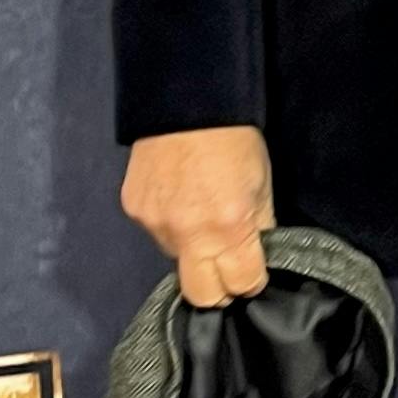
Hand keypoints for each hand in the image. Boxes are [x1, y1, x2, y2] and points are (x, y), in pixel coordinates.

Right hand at [120, 124, 275, 304]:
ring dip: (193, 251)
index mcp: (229, 227)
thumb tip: (256, 255)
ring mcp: (156, 225)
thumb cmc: (234, 140)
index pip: (242, 285)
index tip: (253, 271)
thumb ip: (258, 227)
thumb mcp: (262, 184)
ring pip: (177, 262)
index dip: (251, 281)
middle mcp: (190, 234)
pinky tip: (179, 199)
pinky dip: (170, 226)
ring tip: (200, 216)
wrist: (185, 102)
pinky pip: (156, 235)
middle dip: (218, 287)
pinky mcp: (135, 211)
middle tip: (226, 265)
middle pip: (202, 296)